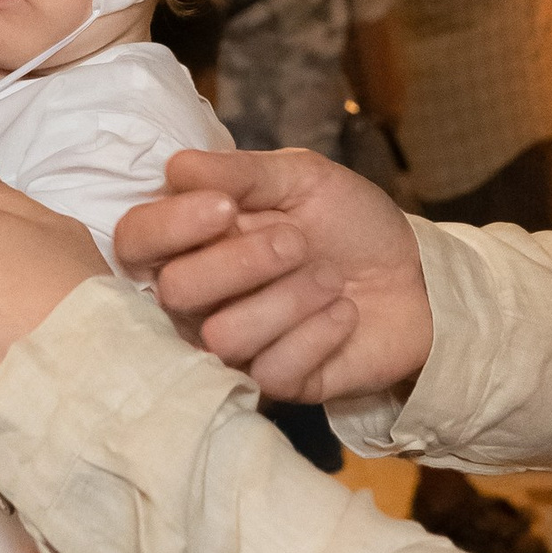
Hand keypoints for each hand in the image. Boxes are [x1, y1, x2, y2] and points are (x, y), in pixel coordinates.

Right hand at [116, 146, 433, 402]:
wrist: (416, 277)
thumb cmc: (349, 223)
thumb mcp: (302, 177)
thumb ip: (241, 172)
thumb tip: (175, 167)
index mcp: (193, 239)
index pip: (135, 240)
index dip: (170, 226)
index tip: (225, 207)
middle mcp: (200, 297)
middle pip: (176, 290)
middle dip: (243, 260)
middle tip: (297, 242)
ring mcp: (233, 346)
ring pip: (222, 335)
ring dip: (289, 298)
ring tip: (330, 280)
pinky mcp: (274, 385)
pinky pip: (271, 370)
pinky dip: (319, 332)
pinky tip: (344, 315)